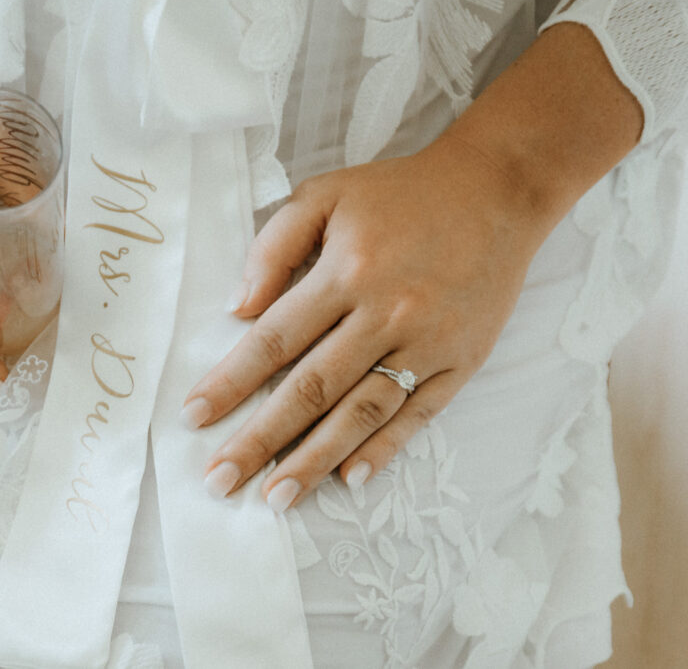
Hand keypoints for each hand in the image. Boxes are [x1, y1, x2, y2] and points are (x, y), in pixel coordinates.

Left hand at [184, 137, 544, 510]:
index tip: (195, 416)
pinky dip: (383, 450)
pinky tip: (349, 479)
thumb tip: (239, 310)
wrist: (496, 192)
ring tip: (276, 498)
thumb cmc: (400, 194)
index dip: (231, 382)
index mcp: (347, 272)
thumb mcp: (326, 195)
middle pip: (311, 390)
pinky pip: (417, 415)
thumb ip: (275, 246)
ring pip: (361, 413)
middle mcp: (386, 314)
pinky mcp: (462, 361)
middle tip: (220, 481)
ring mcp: (427, 343)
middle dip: (260, 441)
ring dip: (315, 460)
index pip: (275, 340)